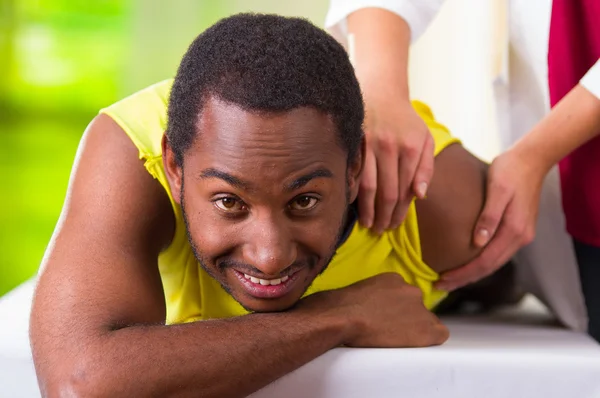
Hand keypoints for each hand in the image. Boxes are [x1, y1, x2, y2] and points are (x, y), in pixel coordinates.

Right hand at [301, 273, 448, 347]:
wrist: (341, 317)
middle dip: (407, 319)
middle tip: (389, 330)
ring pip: (427, 321)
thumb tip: (369, 308)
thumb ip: (373, 296)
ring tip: (394, 338)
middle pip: (417, 308)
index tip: (386, 318)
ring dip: (414, 329)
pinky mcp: (426, 326)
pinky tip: (411, 344)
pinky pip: (439, 334)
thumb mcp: (357, 293)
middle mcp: (410, 289)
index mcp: (393, 278)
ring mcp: (419, 307)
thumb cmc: (337, 307)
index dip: (397, 311)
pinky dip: (428, 340)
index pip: (405, 296)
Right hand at [359, 101, 434, 232]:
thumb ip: (426, 168)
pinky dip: (352, 192)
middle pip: (386, 193)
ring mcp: (368, 146)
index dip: (399, 213)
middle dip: (384, 216)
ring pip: (367, 187)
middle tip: (381, 230)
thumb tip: (420, 196)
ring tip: (368, 224)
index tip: (394, 225)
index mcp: (409, 149)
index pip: (404, 191)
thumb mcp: (425, 140)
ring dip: (367, 210)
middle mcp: (389, 148)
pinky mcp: (352, 143)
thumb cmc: (405, 121)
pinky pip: (351, 174)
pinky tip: (353, 205)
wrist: (380, 92)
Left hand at [436, 148, 545, 290]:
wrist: (531, 160)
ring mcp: (521, 235)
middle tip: (439, 285)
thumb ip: (489, 216)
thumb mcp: (497, 189)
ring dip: (473, 273)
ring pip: (494, 263)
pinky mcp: (518, 230)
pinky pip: (498, 253)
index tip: (442, 280)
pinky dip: (482, 262)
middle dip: (464, 278)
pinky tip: (468, 262)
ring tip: (450, 279)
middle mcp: (520, 238)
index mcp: (514, 230)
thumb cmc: (510, 170)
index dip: (463, 273)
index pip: (485, 261)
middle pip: (489, 267)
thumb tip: (478, 243)